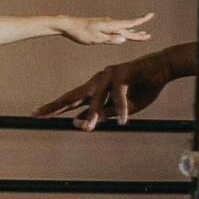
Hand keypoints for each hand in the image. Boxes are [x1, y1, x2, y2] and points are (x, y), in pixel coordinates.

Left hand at [34, 50, 175, 129]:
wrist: (162, 69)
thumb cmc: (141, 88)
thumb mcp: (121, 108)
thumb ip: (102, 114)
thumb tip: (78, 123)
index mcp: (95, 89)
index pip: (70, 100)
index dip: (54, 107)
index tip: (35, 114)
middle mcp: (97, 81)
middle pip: (73, 95)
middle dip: (56, 106)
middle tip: (37, 114)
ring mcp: (109, 76)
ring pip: (96, 98)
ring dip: (93, 114)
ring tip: (88, 129)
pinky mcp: (123, 75)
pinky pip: (120, 95)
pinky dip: (122, 109)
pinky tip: (122, 121)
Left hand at [59, 12, 154, 46]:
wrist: (68, 25)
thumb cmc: (81, 33)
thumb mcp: (96, 38)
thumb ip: (110, 39)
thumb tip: (124, 39)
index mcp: (110, 25)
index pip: (129, 24)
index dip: (141, 21)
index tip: (151, 14)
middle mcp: (110, 24)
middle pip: (128, 29)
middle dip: (139, 33)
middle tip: (149, 36)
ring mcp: (106, 25)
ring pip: (122, 30)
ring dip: (132, 33)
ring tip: (142, 34)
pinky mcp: (101, 27)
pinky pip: (116, 30)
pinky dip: (123, 32)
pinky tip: (125, 34)